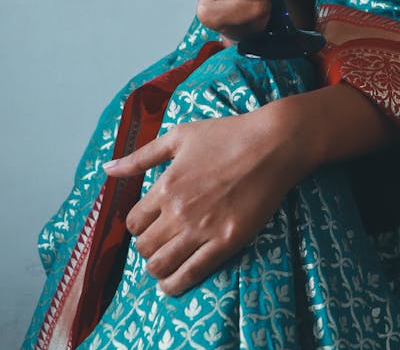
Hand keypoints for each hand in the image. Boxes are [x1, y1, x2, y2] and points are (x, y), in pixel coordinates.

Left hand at [103, 99, 311, 295]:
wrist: (272, 143)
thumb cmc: (228, 134)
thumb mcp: (180, 136)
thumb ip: (141, 156)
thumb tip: (107, 169)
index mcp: (166, 185)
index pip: (133, 223)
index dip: (139, 226)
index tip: (151, 223)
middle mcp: (179, 210)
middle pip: (144, 247)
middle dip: (147, 248)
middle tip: (161, 241)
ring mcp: (202, 228)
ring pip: (160, 266)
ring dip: (158, 268)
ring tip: (166, 261)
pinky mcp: (226, 242)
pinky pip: (190, 274)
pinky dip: (175, 284)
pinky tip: (174, 282)